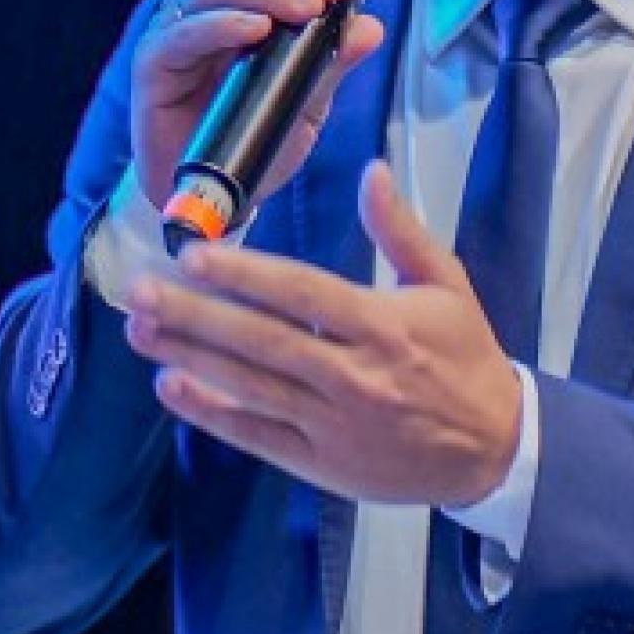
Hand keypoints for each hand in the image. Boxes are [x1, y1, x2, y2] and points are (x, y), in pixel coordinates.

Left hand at [123, 161, 523, 503]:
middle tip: (139, 289)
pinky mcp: (321, 462)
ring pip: (250, 386)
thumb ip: (402, 231)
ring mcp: (334, 424)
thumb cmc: (466, 359)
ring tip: (141, 330)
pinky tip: (171, 387)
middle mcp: (354, 376)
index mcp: (384, 326)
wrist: (493, 448)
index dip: (245, 274)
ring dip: (189, 358)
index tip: (195, 254)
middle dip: (196, 314)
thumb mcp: (447, 286)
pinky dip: (212, 413)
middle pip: (263, 341)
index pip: (302, 294)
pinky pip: (258, 434)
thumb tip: (371, 172)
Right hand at [131, 0, 385, 209]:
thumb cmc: (256, 136)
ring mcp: (177, 29)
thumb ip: (332, 62)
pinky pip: (186, 34)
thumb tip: (370, 26)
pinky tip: (255, 29)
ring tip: (308, 8)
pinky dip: (222, 25)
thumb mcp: (308, 100)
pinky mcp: (155, 64)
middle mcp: (205, 1)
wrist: (218, 195)